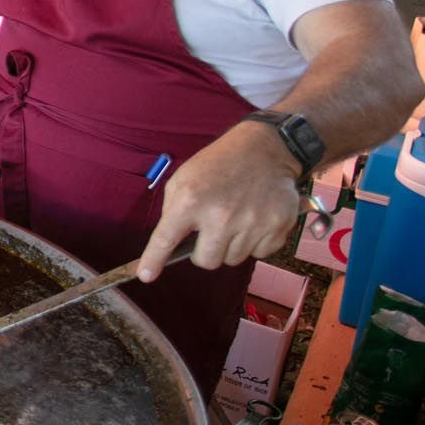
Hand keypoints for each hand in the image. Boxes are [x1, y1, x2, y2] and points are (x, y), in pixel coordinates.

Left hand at [135, 122, 302, 281]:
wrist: (264, 149)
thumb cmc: (219, 164)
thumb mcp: (184, 178)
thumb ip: (173, 210)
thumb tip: (169, 243)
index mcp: (190, 200)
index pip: (166, 240)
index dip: (154, 260)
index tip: (146, 275)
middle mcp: (220, 215)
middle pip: (206, 261)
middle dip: (205, 251)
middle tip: (210, 230)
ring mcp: (252, 223)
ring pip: (233, 259)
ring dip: (231, 245)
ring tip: (235, 218)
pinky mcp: (277, 227)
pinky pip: (260, 254)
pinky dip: (255, 242)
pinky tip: (254, 219)